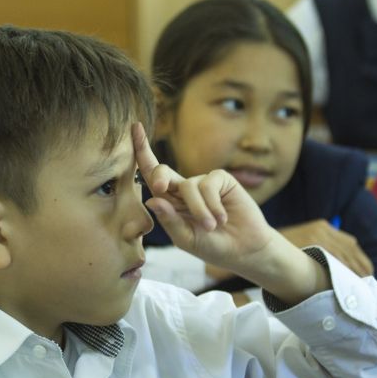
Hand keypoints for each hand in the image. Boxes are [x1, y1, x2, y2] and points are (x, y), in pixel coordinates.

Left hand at [133, 123, 272, 270]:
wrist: (243, 250)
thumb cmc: (212, 246)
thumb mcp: (185, 238)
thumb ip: (169, 220)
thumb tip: (151, 199)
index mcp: (170, 201)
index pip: (151, 176)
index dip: (141, 152)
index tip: (134, 128)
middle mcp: (183, 189)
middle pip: (162, 171)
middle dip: (159, 176)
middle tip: (160, 187)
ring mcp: (202, 183)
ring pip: (188, 186)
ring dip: (198, 210)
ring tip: (210, 227)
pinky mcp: (221, 180)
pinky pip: (209, 185)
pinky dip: (212, 205)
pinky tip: (222, 218)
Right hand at [278, 220, 373, 276]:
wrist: (260, 244)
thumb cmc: (280, 248)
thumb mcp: (302, 242)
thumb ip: (319, 248)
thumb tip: (339, 265)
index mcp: (323, 227)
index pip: (350, 243)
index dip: (361, 258)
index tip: (367, 272)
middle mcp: (323, 229)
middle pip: (351, 249)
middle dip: (361, 265)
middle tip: (367, 281)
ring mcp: (318, 236)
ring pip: (345, 254)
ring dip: (355, 269)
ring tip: (360, 284)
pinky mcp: (313, 243)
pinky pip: (334, 258)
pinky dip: (343, 269)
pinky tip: (346, 279)